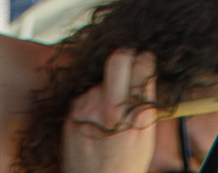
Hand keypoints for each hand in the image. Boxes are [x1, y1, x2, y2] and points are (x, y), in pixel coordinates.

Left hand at [63, 50, 157, 172]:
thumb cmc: (123, 166)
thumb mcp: (145, 138)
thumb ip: (144, 104)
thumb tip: (143, 74)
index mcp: (137, 114)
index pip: (142, 66)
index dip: (143, 61)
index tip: (142, 63)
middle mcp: (112, 108)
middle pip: (118, 58)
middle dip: (124, 57)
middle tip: (125, 65)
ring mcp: (89, 108)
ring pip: (99, 79)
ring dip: (105, 87)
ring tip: (106, 111)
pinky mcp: (72, 111)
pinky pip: (85, 95)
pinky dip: (91, 102)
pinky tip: (93, 120)